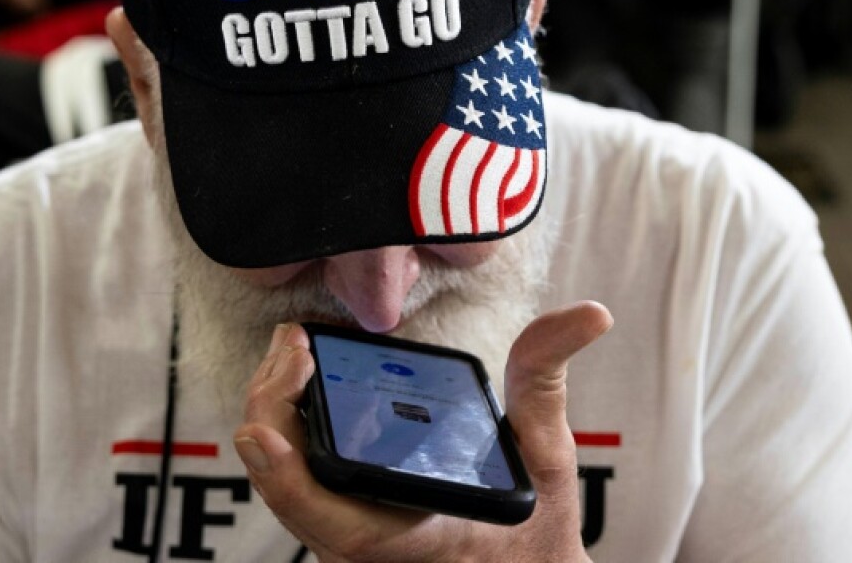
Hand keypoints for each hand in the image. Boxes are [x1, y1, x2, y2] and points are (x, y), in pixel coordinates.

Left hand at [234, 301, 613, 561]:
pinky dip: (286, 438)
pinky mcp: (341, 536)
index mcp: (417, 539)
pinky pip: (295, 492)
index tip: (261, 427)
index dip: (287, 481)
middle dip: (273, 411)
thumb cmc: (537, 533)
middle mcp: (369, 556)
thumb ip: (547, 380)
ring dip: (275, 419)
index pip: (334, 523)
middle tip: (291, 343)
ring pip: (283, 493)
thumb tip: (590, 314)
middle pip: (288, 495)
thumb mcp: (551, 459)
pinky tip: (294, 387)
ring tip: (289, 353)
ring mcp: (349, 551)